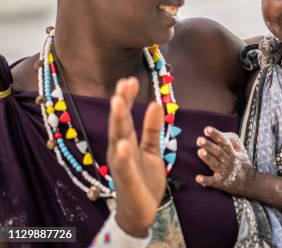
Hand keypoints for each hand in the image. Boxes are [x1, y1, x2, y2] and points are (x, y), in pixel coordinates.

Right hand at [107, 77, 165, 236]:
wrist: (141, 210)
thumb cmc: (143, 177)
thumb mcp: (151, 149)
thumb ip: (152, 128)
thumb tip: (156, 103)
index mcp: (126, 142)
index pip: (126, 116)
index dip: (127, 98)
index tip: (130, 79)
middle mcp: (119, 151)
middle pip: (119, 125)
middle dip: (120, 105)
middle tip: (122, 85)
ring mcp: (121, 166)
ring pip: (118, 140)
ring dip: (118, 121)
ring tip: (118, 102)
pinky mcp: (127, 181)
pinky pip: (124, 167)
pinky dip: (122, 156)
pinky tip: (123, 144)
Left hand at [195, 126, 252, 194]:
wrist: (249, 182)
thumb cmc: (241, 163)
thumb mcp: (240, 150)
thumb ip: (231, 140)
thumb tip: (217, 133)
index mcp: (232, 152)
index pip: (224, 141)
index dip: (216, 135)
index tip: (206, 129)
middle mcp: (228, 161)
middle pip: (218, 152)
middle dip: (209, 145)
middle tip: (199, 139)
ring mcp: (225, 172)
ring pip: (215, 164)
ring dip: (208, 158)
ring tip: (199, 152)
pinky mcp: (221, 182)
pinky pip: (213, 181)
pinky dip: (205, 180)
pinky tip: (197, 178)